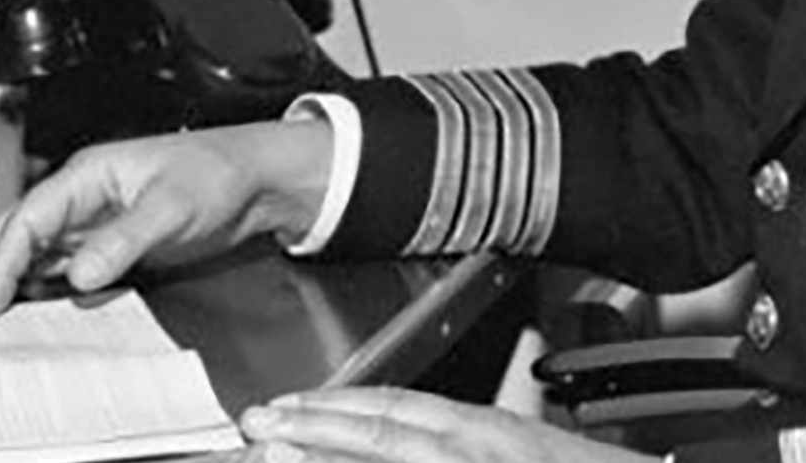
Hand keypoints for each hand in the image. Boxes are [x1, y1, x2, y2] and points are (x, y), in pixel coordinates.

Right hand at [0, 118, 333, 314]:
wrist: (259, 178)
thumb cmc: (220, 170)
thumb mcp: (174, 206)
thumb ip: (124, 238)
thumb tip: (80, 273)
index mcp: (90, 174)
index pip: (28, 220)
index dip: (1, 261)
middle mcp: (83, 195)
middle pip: (14, 231)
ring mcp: (93, 218)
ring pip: (29, 249)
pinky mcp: (109, 240)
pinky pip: (57, 264)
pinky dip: (28, 283)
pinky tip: (12, 303)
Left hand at [240, 390, 653, 462]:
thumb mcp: (549, 438)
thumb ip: (516, 402)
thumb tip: (509, 354)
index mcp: (495, 431)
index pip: (400, 408)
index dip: (339, 404)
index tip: (288, 407)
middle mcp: (481, 452)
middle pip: (381, 432)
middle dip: (312, 427)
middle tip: (256, 423)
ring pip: (388, 458)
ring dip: (325, 458)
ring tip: (270, 454)